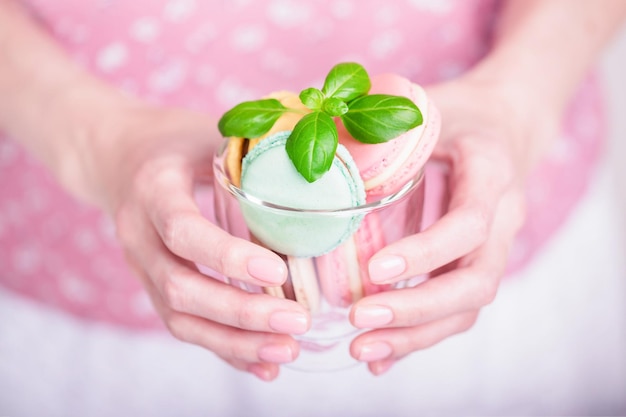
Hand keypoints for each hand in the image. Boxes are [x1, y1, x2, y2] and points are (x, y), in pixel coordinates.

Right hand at [84, 103, 310, 380]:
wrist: (114, 156)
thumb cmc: (171, 141)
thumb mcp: (205, 131)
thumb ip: (249, 152)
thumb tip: (319, 167)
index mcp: (152, 190)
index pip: (183, 231)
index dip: (226, 256)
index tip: (277, 269)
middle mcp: (138, 236)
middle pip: (180, 288)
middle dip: (240, 312)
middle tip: (297, 320)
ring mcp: (141, 267)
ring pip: (180, 319)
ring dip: (234, 342)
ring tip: (286, 351)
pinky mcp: (153, 285)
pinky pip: (184, 326)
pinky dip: (224, 348)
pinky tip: (262, 363)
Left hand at [348, 75, 555, 374]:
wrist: (501, 126)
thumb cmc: (455, 112)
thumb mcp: (424, 104)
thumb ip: (379, 122)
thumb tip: (308, 137)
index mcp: (492, 173)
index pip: (469, 224)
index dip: (427, 251)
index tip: (376, 268)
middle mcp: (503, 219)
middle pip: (476, 283)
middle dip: (418, 309)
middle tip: (361, 318)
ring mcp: (494, 249)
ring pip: (467, 308)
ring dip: (415, 335)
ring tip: (362, 349)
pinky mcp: (474, 266)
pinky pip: (455, 311)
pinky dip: (418, 336)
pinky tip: (380, 356)